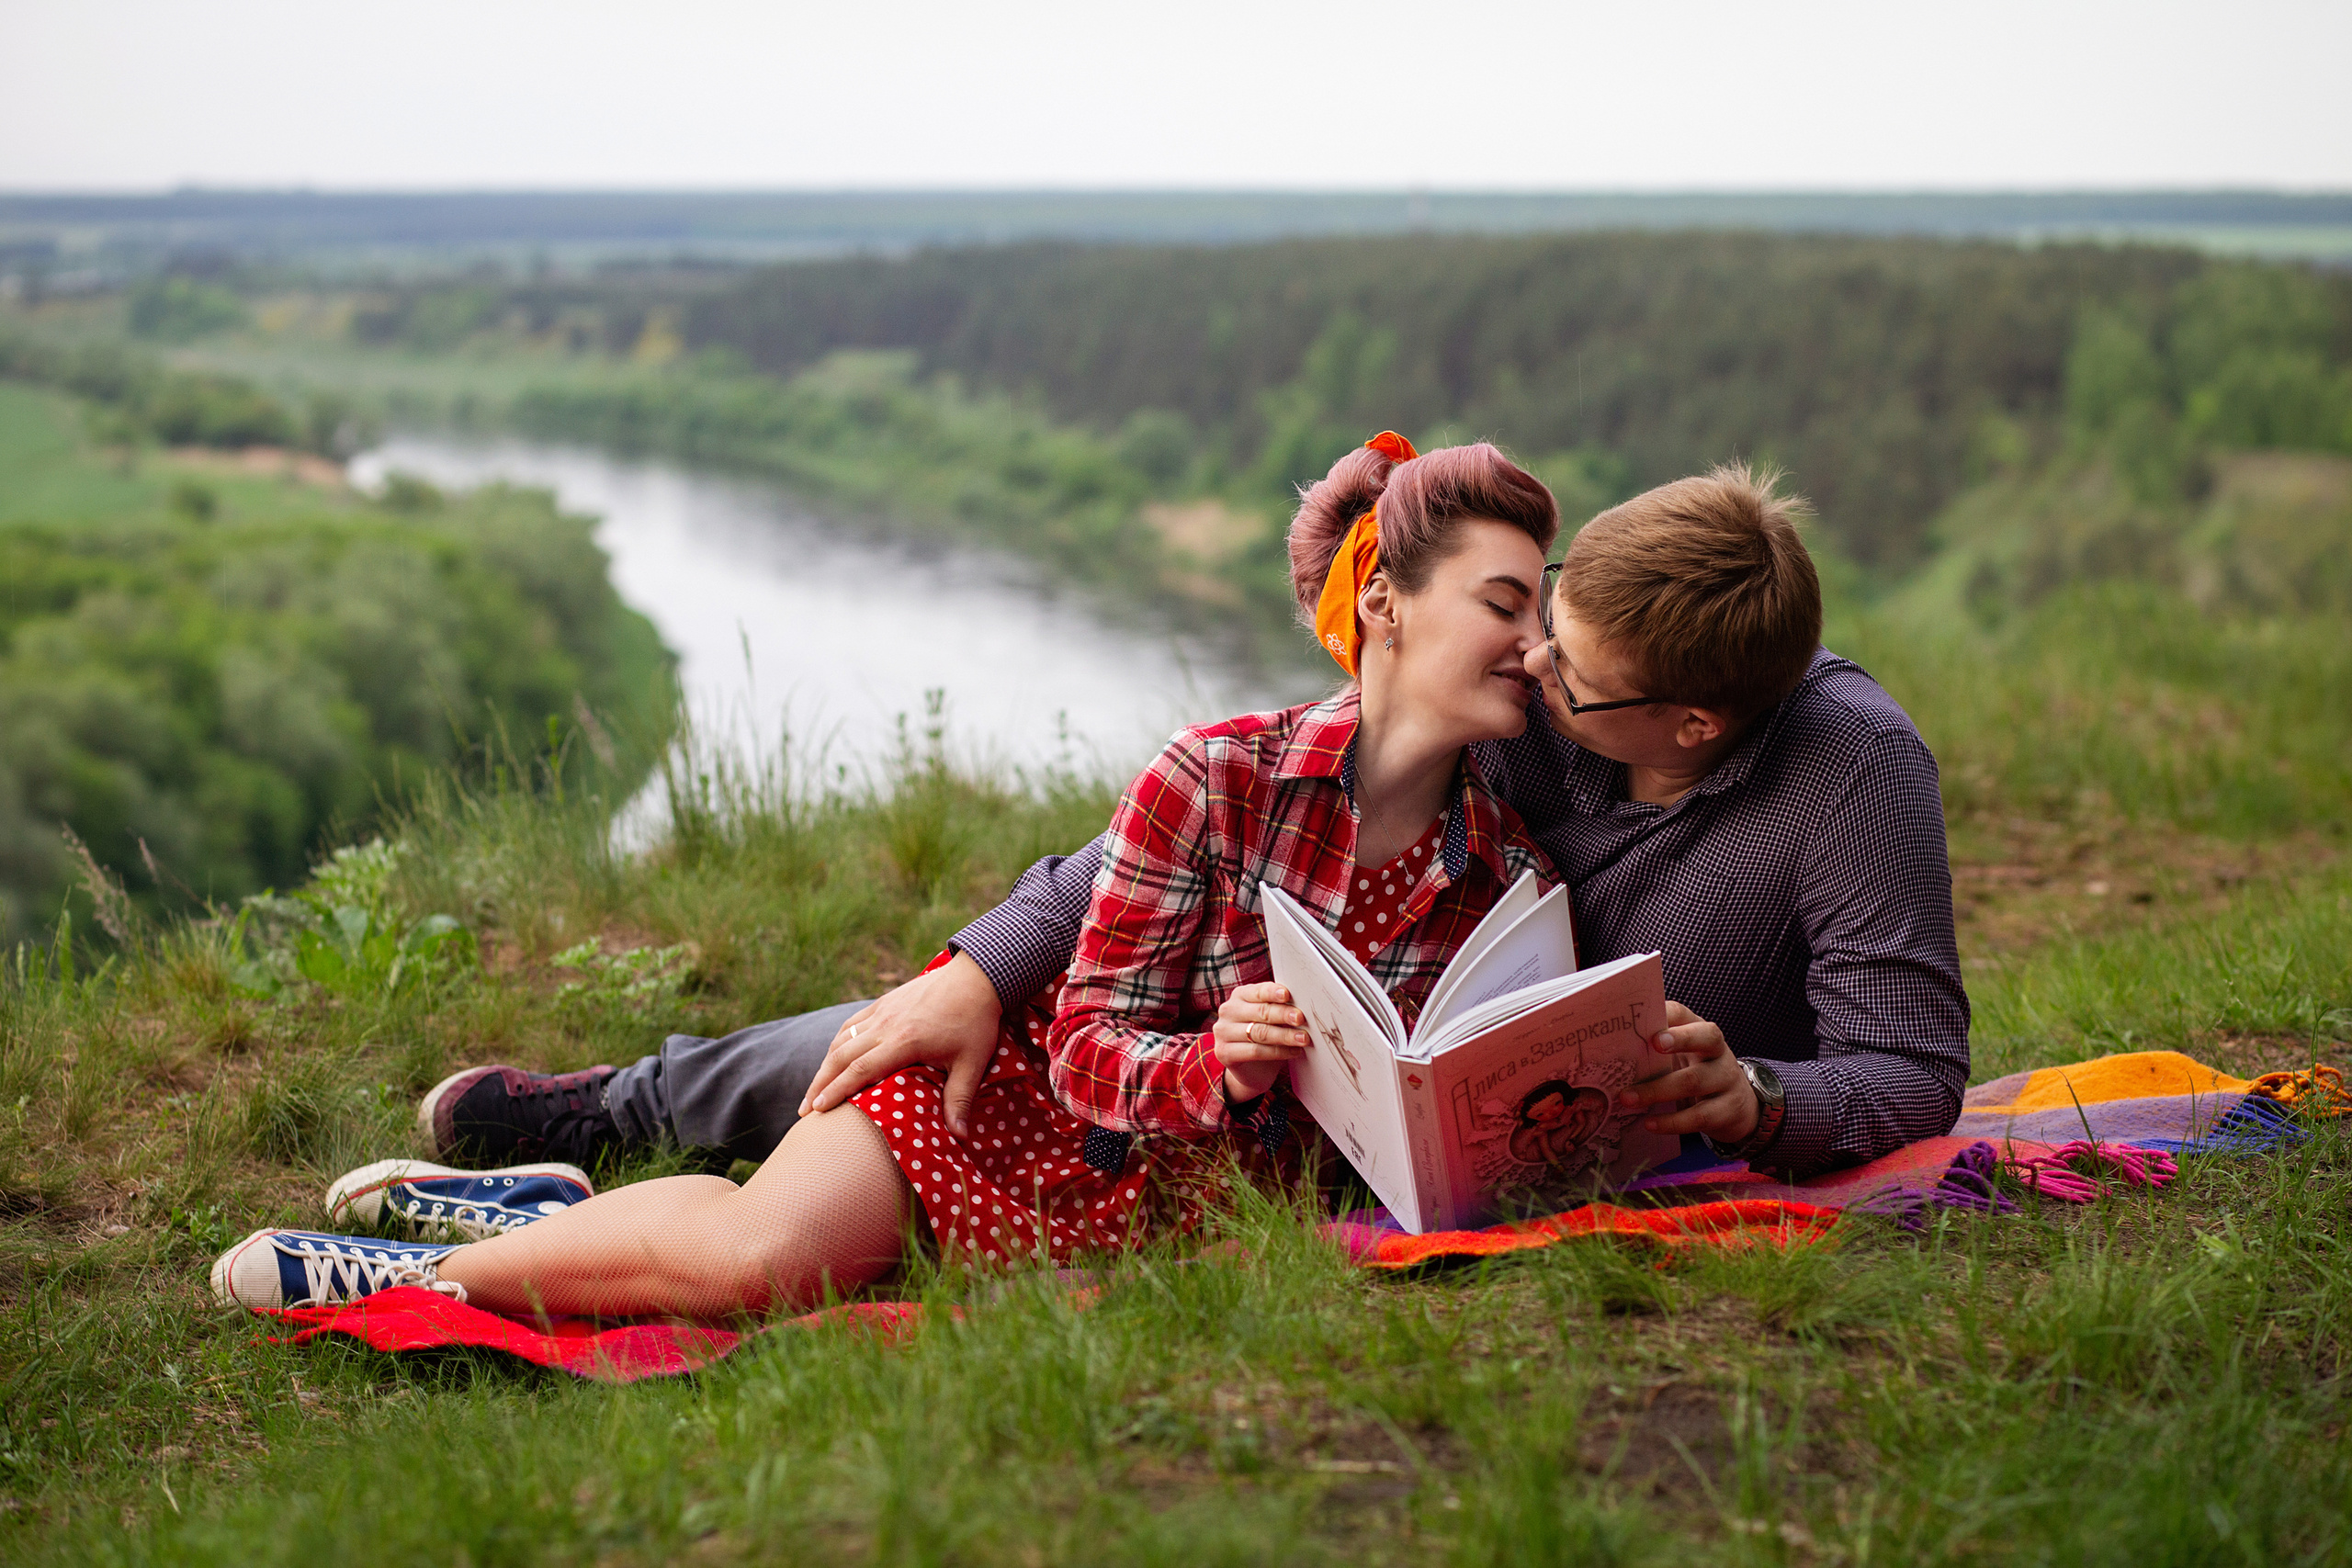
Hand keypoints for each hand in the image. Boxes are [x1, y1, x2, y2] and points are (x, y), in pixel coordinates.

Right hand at [799, 952, 1002, 1138]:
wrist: (976, 977)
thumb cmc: (976, 1022)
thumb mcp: (972, 1063)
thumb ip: (960, 1100)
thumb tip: (960, 1138)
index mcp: (904, 1041)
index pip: (859, 1070)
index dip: (836, 1091)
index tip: (817, 1110)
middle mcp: (885, 1024)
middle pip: (841, 1057)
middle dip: (820, 1084)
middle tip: (805, 1110)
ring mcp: (882, 1010)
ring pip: (842, 1040)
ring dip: (824, 1065)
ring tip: (814, 1090)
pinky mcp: (884, 1002)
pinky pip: (852, 1024)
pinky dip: (838, 1043)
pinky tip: (832, 1057)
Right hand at [1211, 982, 1308, 1103]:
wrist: (1252, 1069)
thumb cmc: (1266, 1037)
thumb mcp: (1273, 1019)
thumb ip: (1281, 1009)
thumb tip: (1302, 1006)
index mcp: (1240, 995)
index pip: (1258, 991)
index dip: (1273, 993)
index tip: (1288, 995)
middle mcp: (1228, 1011)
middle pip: (1260, 1012)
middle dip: (1284, 1014)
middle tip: (1301, 1019)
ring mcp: (1223, 1032)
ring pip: (1259, 1032)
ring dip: (1285, 1035)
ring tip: (1303, 1039)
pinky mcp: (1224, 1053)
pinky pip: (1255, 1051)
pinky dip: (1278, 1052)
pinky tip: (1294, 1052)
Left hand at [1613, 1001, 1758, 1144]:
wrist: (1737, 1108)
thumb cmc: (1696, 1075)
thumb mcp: (1681, 1059)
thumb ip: (1654, 1052)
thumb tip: (1609, 1051)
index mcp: (1700, 1033)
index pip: (1686, 1014)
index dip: (1669, 1015)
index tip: (1648, 1021)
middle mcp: (1718, 1052)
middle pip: (1705, 1038)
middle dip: (1679, 1040)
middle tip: (1652, 1044)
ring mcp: (1727, 1080)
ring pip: (1694, 1081)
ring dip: (1657, 1090)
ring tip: (1627, 1098)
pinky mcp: (1728, 1110)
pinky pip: (1699, 1116)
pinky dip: (1672, 1122)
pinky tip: (1650, 1124)